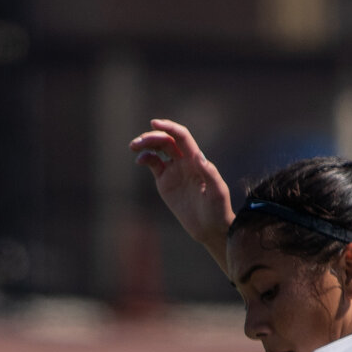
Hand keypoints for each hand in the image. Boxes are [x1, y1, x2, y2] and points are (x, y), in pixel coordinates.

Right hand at [130, 118, 234, 267]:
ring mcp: (174, 171)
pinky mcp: (165, 182)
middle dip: (152, 137)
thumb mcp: (216, 192)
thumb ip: (209, 173)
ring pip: (158, 149)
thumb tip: (198, 155)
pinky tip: (140, 160)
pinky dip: (145, 158)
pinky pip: (153, 164)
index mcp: (196, 160)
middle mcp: (185, 162)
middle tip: (137, 143)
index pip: (181, 137)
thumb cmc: (218, 209)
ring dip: (146, 144)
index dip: (169, 127)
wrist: (210, 227)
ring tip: (133, 146)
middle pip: (167, 140)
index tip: (155, 123)